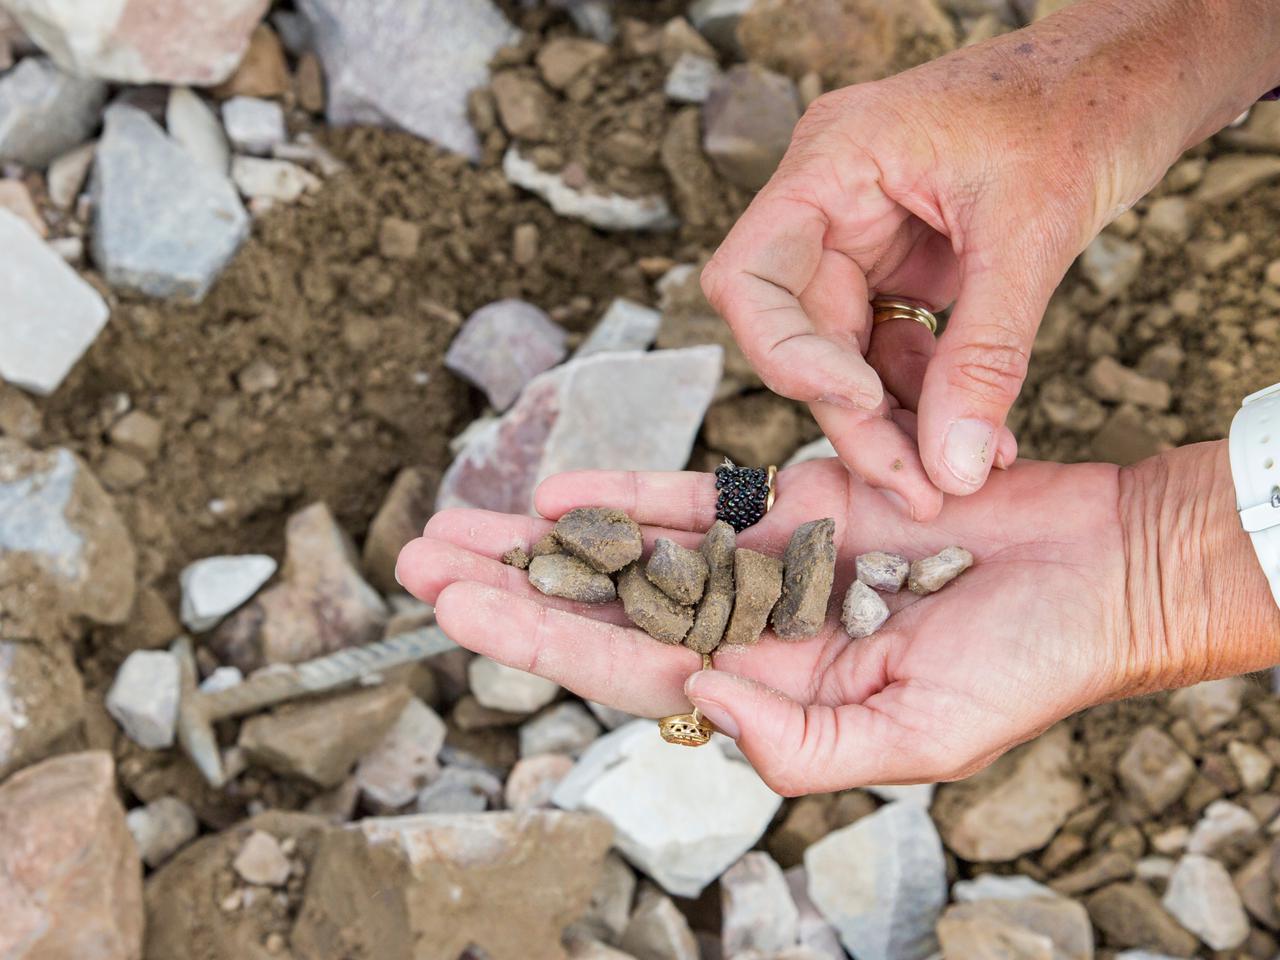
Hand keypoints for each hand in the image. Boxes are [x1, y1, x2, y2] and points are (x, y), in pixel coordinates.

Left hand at [398, 457, 1165, 794]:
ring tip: (452, 524)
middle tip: (415, 563)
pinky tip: (557, 489)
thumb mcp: (920, 736)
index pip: (629, 672)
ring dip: (544, 538)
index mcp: (769, 695)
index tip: (454, 615)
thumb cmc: (1026, 665)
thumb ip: (802, 740)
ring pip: (634, 549)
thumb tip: (695, 700)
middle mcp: (751, 632)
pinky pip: (699, 496)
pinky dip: (630, 490)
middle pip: (605, 609)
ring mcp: (768, 564)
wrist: (1091, 571)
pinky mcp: (800, 500)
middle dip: (508, 591)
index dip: (539, 644)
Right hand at [700, 0, 1277, 519]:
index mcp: (831, 164)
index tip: (863, 405)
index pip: (751, 279)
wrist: (1137, 76)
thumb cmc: (1082, 104)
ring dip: (896, 423)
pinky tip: (977, 438)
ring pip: (847, 355)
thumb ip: (987, 355)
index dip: (790, 356)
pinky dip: (932, 397)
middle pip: (801, 335)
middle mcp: (831, 204)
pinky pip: (895, 348)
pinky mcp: (904, 266)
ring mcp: (866, 238)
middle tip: (915, 487)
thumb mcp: (1032, 230)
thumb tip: (955, 465)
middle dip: (856, 417)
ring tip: (953, 477)